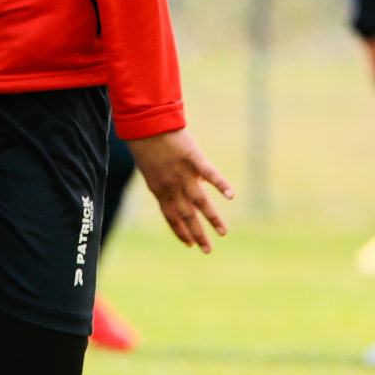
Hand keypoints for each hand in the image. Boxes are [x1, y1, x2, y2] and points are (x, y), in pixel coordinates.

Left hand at [125, 129, 233, 252]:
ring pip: (200, 202)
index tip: (189, 244)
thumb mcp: (151, 167)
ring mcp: (183, 174)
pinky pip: (210, 174)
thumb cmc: (145, 143)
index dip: (180, 231)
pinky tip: (231, 196)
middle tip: (207, 251)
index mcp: (159, 189)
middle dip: (197, 235)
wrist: (144, 123)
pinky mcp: (193, 158)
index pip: (171, 217)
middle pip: (186, 216)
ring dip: (212, 219)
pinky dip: (221, 185)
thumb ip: (169, 180)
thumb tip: (195, 184)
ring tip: (223, 233)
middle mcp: (172, 186)